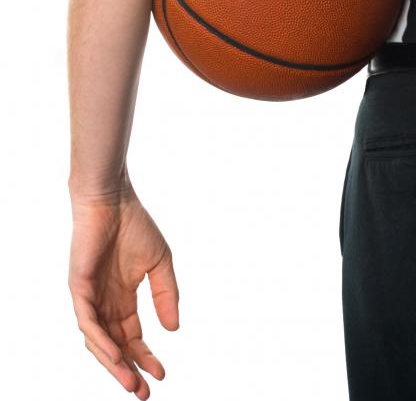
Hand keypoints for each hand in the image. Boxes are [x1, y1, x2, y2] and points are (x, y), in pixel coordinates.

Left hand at [68, 183, 179, 398]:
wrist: (113, 199)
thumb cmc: (135, 225)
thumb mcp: (160, 264)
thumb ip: (166, 295)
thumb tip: (172, 330)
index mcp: (122, 297)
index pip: (131, 336)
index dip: (146, 356)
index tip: (163, 374)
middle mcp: (104, 302)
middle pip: (115, 345)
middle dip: (129, 370)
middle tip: (144, 393)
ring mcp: (90, 296)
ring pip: (98, 341)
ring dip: (114, 363)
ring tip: (131, 382)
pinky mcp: (79, 288)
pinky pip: (87, 323)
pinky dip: (100, 342)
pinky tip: (116, 356)